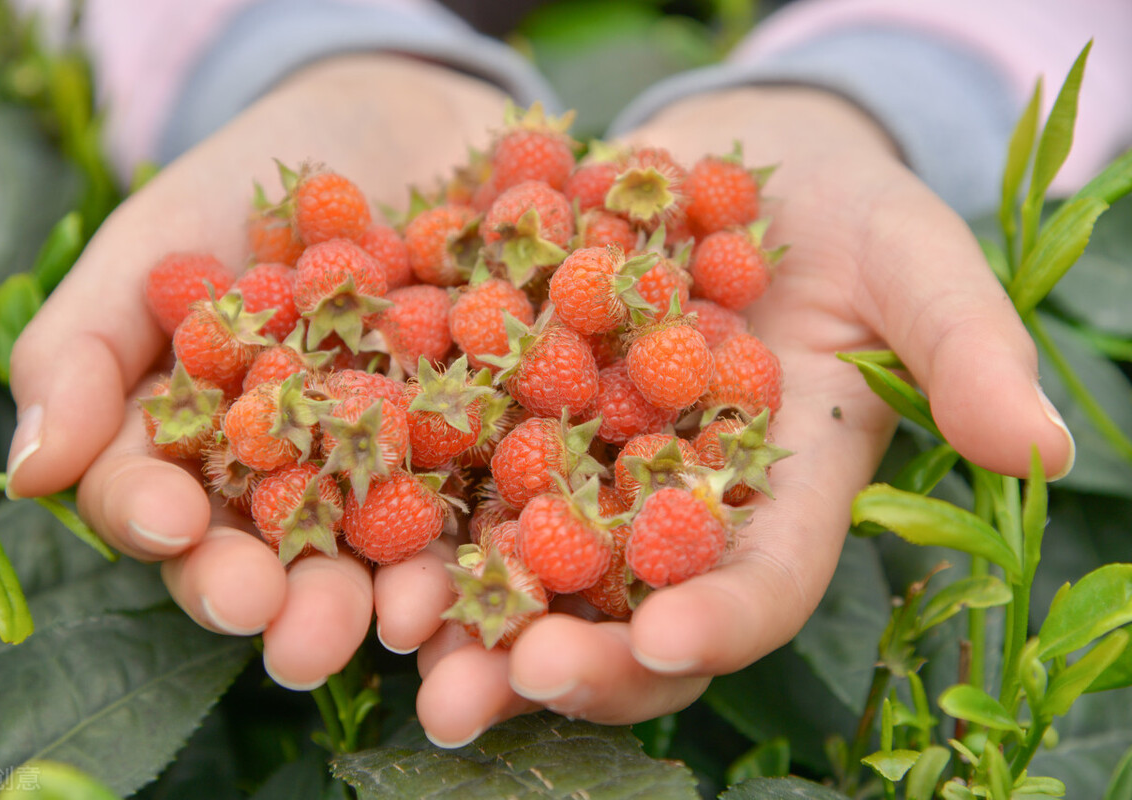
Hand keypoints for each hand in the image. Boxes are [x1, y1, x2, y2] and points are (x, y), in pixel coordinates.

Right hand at [5, 54, 507, 688]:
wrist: (405, 127)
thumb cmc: (259, 181)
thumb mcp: (159, 238)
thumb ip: (83, 346)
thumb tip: (29, 473)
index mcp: (200, 446)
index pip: (161, 502)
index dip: (161, 522)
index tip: (174, 527)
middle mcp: (297, 481)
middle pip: (281, 558)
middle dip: (287, 603)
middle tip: (295, 640)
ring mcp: (396, 473)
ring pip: (387, 557)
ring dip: (391, 601)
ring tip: (397, 627)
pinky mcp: (490, 452)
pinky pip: (491, 506)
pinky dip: (493, 540)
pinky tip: (497, 566)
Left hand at [381, 86, 1074, 745]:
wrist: (728, 162)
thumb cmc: (842, 213)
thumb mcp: (911, 258)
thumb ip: (965, 347)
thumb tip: (1042, 449)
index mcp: (778, 497)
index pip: (757, 583)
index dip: (719, 618)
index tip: (668, 644)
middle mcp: (675, 511)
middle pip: (625, 612)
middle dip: (568, 659)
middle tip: (498, 690)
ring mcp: (588, 476)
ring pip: (529, 572)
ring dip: (467, 623)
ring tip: (406, 655)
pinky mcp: (510, 424)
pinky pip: (455, 482)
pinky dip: (408, 513)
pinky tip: (351, 531)